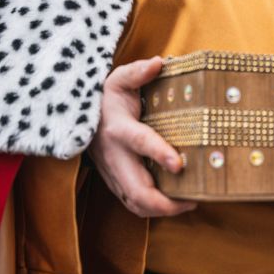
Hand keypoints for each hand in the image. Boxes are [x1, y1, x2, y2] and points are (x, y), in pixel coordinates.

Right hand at [88, 56, 196, 217]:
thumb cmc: (106, 97)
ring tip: (190, 203)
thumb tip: (160, 63)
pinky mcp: (114, 183)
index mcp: (119, 128)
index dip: (159, 154)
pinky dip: (153, 210)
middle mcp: (115, 155)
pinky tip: (174, 204)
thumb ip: (138, 72)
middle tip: (194, 200)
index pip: (140, 142)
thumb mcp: (120, 79)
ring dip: (162, 210)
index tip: (179, 163)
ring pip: (135, 203)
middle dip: (166, 203)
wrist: (79, 117)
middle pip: (138, 190)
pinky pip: (133, 205)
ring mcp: (113, 173)